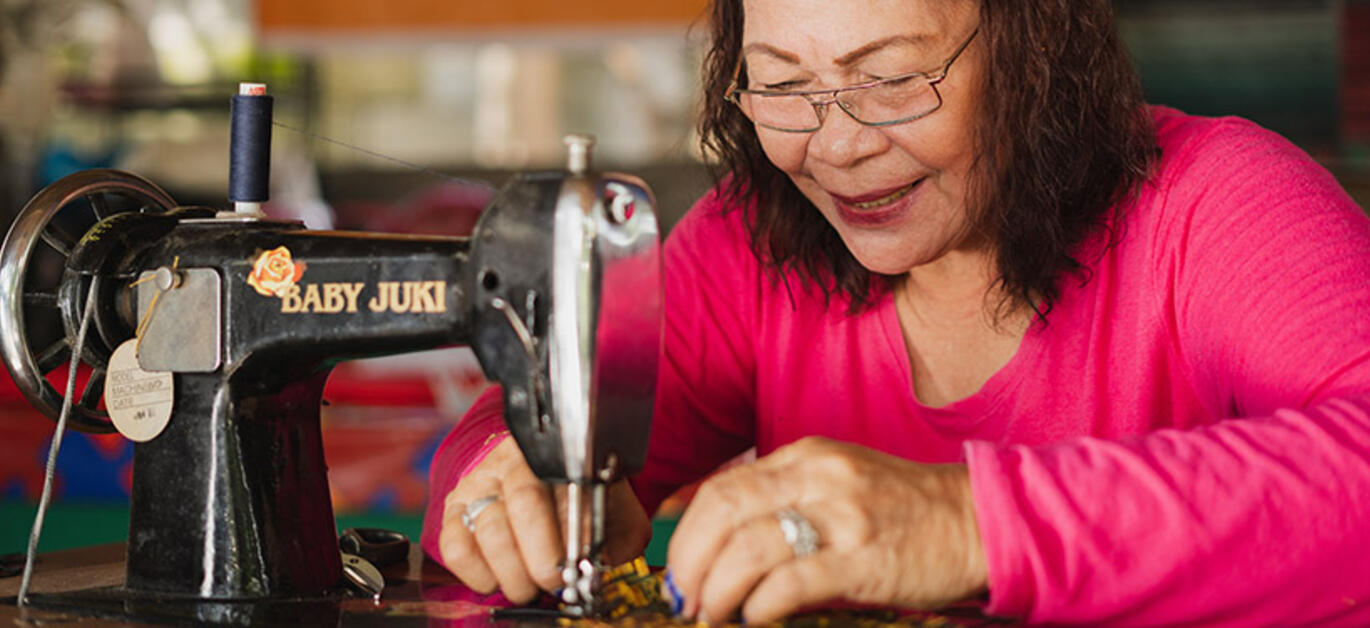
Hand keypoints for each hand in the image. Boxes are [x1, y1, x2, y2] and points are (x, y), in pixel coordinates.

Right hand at [436, 436, 650, 601]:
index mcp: (556, 456)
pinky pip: (455, 547)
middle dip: (537, 562)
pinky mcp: (456, 510)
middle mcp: (512, 464)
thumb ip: (617, 534)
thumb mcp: (612, 508)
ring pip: (487, 533)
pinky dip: (476, 574)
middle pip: (519, 511)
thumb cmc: (583, 499)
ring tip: (529, 587)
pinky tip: (497, 579)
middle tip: (552, 584)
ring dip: (510, 573)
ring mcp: (480, 485)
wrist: (544, 479)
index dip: (566, 537)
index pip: (557, 491)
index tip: (575, 569)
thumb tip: (599, 567)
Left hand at [665, 437, 986, 623]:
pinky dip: (760, 606)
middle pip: (722, 512)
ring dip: (717, 589)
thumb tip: (700, 526)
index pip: (720, 486)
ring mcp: (842, 518)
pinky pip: (790, 583)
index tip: (672, 565)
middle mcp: (817, 478)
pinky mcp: (863, 560)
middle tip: (684, 596)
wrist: (975, 522)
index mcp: (804, 458)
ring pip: (747, 549)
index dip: (683, 530)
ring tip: (713, 614)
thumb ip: (774, 500)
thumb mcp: (832, 485)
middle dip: (689, 560)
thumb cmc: (900, 510)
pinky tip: (756, 618)